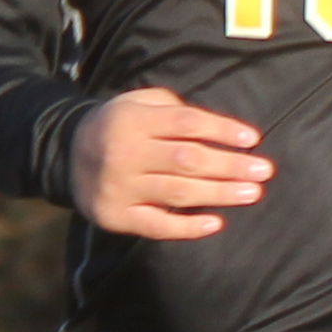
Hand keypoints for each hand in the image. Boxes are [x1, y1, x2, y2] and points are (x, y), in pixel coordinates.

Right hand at [69, 88, 273, 239]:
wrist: (67, 153)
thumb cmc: (121, 125)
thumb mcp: (140, 103)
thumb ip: (175, 111)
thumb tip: (225, 132)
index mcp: (134, 120)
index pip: (187, 123)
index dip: (222, 130)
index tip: (253, 139)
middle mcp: (125, 153)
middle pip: (187, 160)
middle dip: (230, 165)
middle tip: (264, 171)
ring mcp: (119, 187)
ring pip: (177, 193)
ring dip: (219, 194)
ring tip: (252, 193)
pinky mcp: (116, 216)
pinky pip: (156, 226)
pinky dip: (188, 227)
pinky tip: (216, 223)